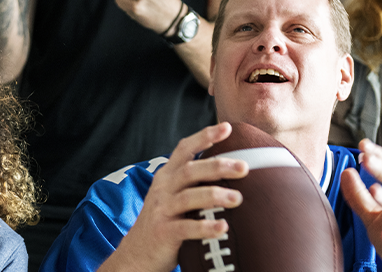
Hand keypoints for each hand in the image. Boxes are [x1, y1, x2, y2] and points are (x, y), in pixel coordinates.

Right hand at [100, 123, 248, 271]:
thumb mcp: (174, 194)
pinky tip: (223, 227)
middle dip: (218, 166)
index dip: (205, 137)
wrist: (138, 252)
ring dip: (214, 196)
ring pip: (188, 197)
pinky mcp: (163, 232)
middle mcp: (163, 188)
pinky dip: (205, 227)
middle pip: (190, 170)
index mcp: (168, 175)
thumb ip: (196, 181)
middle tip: (244, 168)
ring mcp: (162, 210)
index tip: (227, 128)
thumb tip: (234, 169)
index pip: (184, 149)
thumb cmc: (166, 220)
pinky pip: (185, 228)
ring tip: (238, 198)